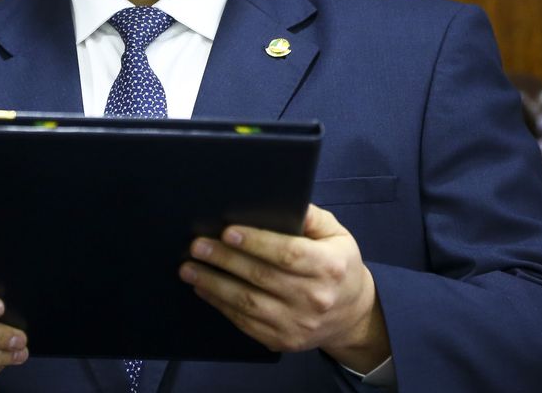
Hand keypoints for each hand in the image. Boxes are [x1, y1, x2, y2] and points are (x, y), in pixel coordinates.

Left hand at [178, 204, 389, 371]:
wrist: (352, 316)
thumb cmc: (338, 266)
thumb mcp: (336, 234)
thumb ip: (310, 216)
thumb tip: (278, 200)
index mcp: (329, 267)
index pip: (288, 254)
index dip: (256, 243)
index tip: (227, 232)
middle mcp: (315, 298)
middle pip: (261, 277)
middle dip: (224, 260)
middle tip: (197, 246)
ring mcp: (298, 324)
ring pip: (248, 303)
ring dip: (213, 285)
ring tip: (189, 268)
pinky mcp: (283, 341)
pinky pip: (245, 323)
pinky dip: (221, 305)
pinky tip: (204, 289)